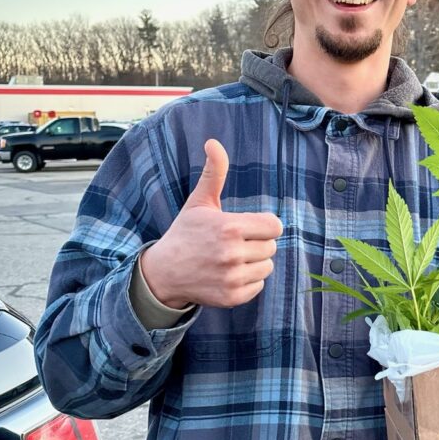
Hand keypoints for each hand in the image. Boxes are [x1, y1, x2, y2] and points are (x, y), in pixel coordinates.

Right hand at [140, 139, 282, 308]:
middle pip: (271, 246)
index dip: (263, 224)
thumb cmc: (186, 233)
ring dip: (254, 262)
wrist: (164, 272)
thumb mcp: (199, 202)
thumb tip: (213, 142)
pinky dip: (248, 281)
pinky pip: (259, 286)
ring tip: (231, 259)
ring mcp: (232, 278)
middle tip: (234, 243)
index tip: (247, 226)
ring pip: (267, 266)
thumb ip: (214, 173)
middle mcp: (232, 254)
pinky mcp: (232, 297)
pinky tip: (228, 274)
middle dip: (257, 243)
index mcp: (229, 227)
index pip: (274, 226)